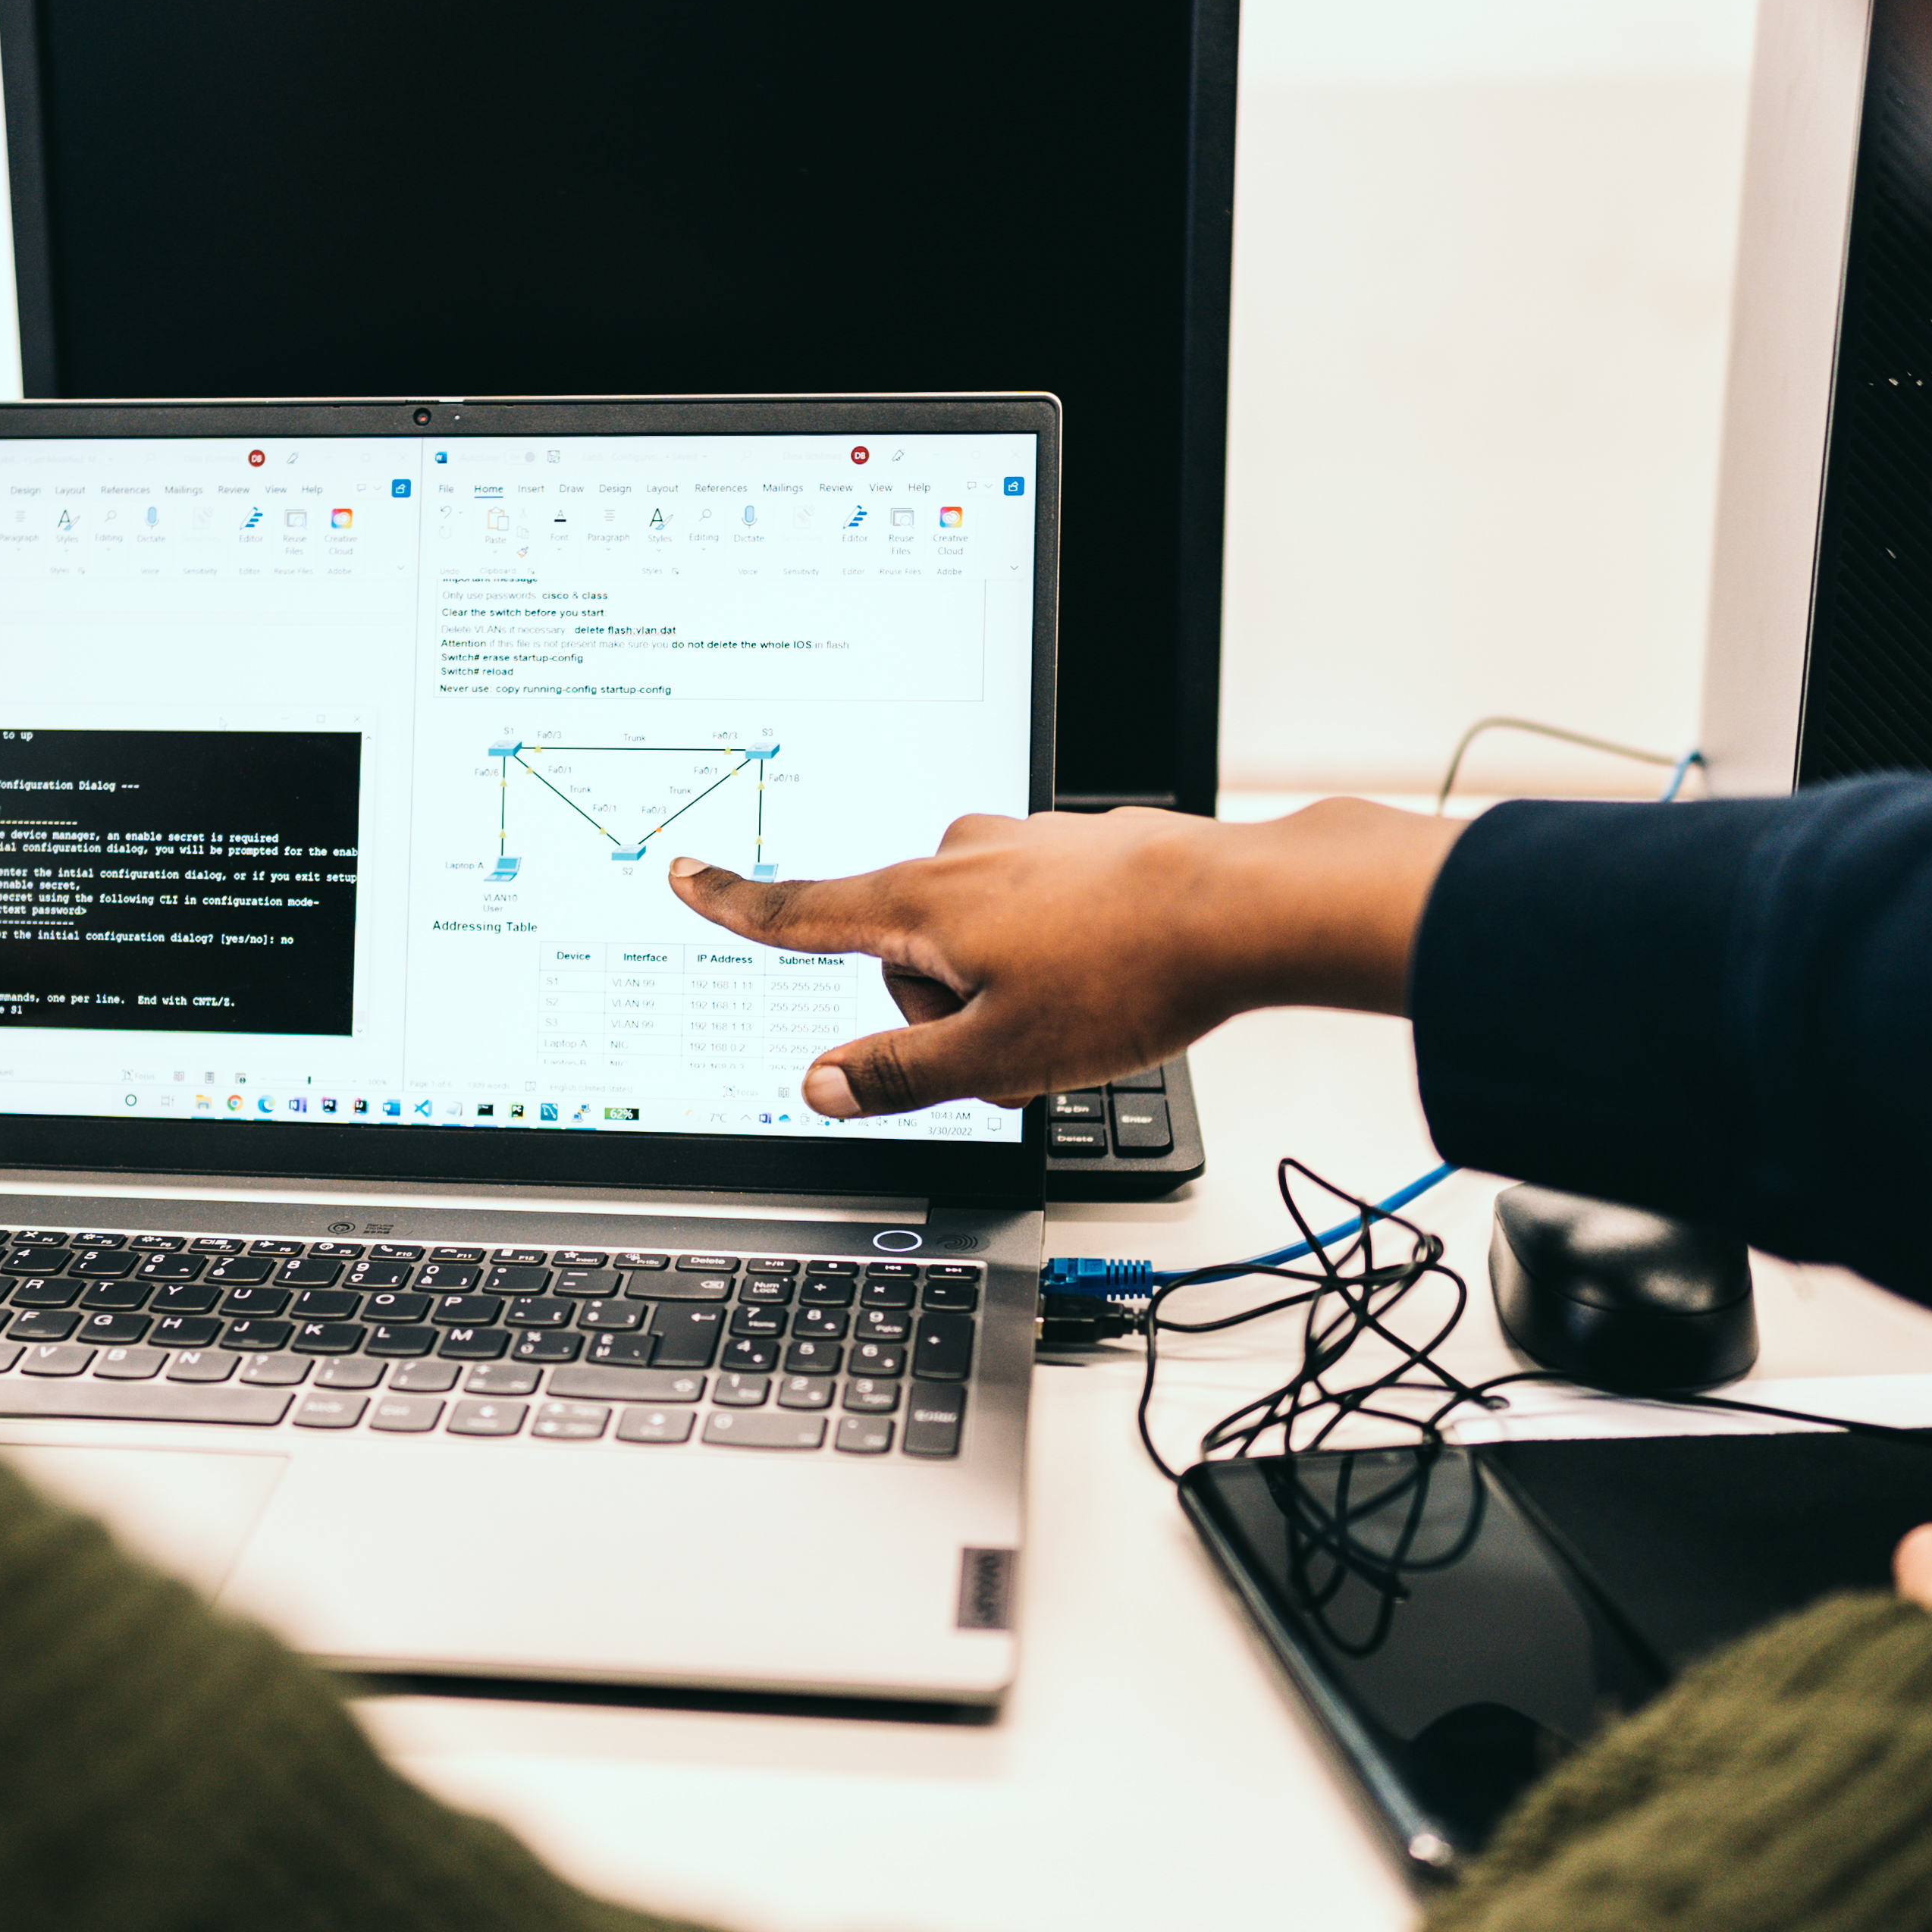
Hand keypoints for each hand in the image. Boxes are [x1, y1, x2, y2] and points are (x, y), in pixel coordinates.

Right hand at [663, 797, 1460, 1116]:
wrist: (1248, 908)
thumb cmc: (1127, 976)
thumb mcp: (997, 1059)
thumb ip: (898, 1075)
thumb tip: (820, 1085)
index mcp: (922, 904)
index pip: (801, 911)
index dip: (734, 904)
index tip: (684, 874)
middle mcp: (961, 857)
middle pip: (907, 958)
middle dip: (947, 1014)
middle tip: (1018, 1048)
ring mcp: (1023, 846)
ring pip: (975, 942)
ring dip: (1006, 991)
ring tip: (1081, 1012)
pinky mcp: (1077, 849)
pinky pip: (1031, 919)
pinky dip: (1055, 958)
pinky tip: (1112, 978)